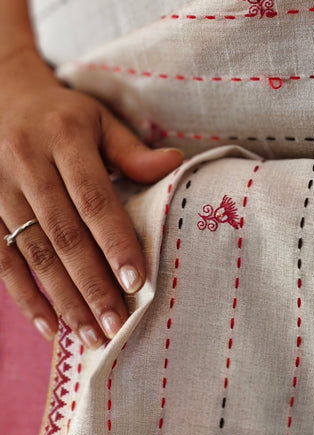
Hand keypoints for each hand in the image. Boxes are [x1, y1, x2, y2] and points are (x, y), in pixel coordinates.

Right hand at [0, 45, 182, 347]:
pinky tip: (50, 327)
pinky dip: (25, 297)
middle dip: (91, 284)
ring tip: (91, 335)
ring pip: (33, 253)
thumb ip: (132, 151)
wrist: (0, 98)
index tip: (135, 280)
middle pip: (63, 234)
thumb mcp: (99, 120)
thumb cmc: (64, 117)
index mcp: (63, 137)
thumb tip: (175, 163)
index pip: (93, 198)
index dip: (114, 241)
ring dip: (63, 299)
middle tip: (117, 324)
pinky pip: (1, 260)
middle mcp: (26, 162)